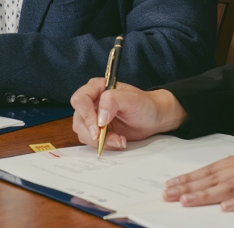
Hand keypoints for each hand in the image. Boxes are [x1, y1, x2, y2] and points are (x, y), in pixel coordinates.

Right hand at [70, 78, 186, 149]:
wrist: (153, 118)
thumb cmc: (144, 104)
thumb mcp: (131, 99)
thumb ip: (113, 101)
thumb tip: (99, 118)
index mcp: (96, 87)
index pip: (80, 100)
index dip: (87, 115)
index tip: (99, 127)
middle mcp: (91, 101)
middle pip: (79, 119)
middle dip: (95, 132)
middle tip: (113, 138)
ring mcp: (92, 117)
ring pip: (83, 132)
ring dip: (101, 141)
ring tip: (120, 139)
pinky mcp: (97, 130)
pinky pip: (91, 141)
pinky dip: (105, 145)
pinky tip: (118, 141)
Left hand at [163, 126, 233, 211]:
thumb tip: (225, 175)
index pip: (213, 168)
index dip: (191, 177)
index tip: (172, 184)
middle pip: (215, 177)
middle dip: (189, 186)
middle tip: (168, 194)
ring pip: (230, 186)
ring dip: (206, 194)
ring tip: (186, 201)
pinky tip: (227, 207)